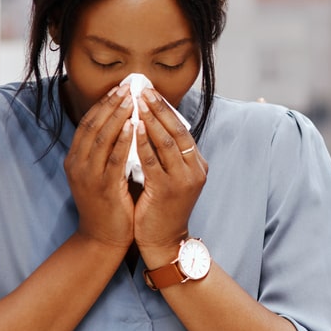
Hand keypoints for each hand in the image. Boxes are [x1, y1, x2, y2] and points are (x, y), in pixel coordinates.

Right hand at [63, 84, 134, 252]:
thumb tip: (124, 123)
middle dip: (110, 104)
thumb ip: (107, 151)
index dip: (102, 104)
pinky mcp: (103, 187)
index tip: (118, 88)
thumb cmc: (107, 204)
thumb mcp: (101, 173)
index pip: (87, 123)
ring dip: (118, 116)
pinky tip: (135, 126)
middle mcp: (77, 164)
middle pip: (93, 126)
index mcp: (75, 159)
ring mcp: (88, 176)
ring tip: (132, 100)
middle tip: (127, 87)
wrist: (102, 238)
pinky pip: (114, 159)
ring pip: (102, 138)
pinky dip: (124, 140)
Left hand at [132, 88, 207, 263]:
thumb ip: (166, 155)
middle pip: (177, 130)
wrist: (163, 241)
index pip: (182, 129)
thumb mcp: (170, 177)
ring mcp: (184, 179)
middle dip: (158, 107)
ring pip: (167, 142)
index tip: (149, 92)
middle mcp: (195, 169)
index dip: (165, 109)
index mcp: (197, 164)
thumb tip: (149, 124)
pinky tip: (133, 127)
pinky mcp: (169, 189)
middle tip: (142, 88)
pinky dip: (143, 141)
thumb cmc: (162, 208)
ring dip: (151, 119)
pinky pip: (154, 160)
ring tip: (137, 101)